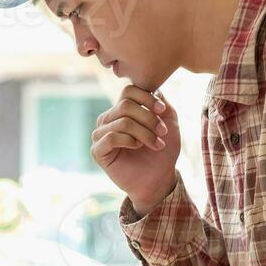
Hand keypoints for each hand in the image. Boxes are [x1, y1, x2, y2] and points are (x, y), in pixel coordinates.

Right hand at [90, 86, 181, 215]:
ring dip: (144, 133)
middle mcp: (108, 119)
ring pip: (122, 122)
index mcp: (121, 110)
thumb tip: (154, 87)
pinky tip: (137, 147)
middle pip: (126, 105)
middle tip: (162, 132)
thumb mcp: (168, 122)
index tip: (163, 111)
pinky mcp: (97, 151)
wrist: (158, 179)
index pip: (128, 91)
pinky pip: (111, 137)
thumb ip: (161, 102)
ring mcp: (100, 134)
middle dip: (149, 118)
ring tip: (157, 144)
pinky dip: (129, 141)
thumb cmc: (162, 151)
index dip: (147, 98)